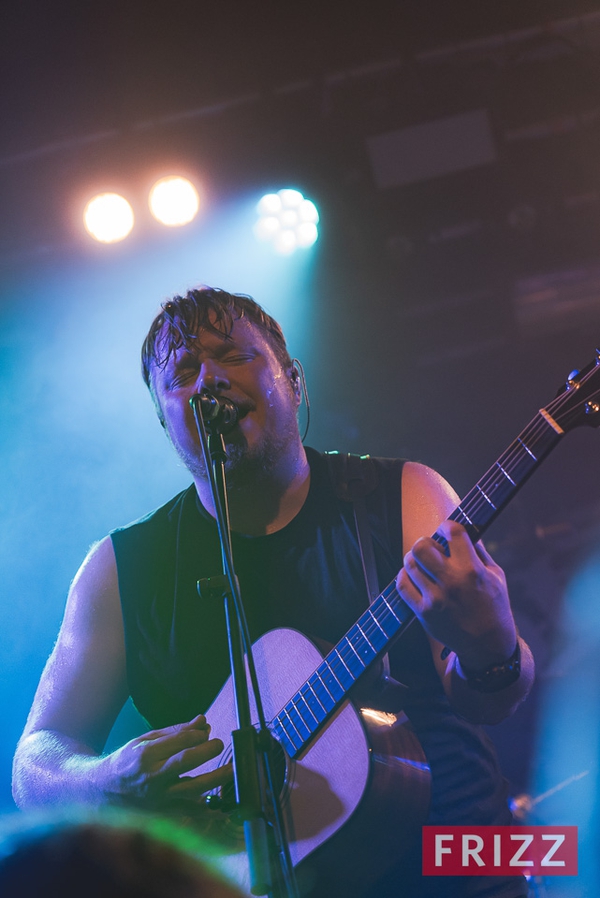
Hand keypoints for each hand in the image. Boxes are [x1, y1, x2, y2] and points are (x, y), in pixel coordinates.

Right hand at [104, 714, 231, 811]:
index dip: (196, 735)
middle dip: (207, 751)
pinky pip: (192, 812)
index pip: (177, 742)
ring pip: (193, 789)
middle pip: (185, 762)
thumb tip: (203, 721)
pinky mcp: (165, 813)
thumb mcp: (146, 740)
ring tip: (233, 769)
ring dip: (216, 779)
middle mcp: (153, 777)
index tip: (207, 731)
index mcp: (146, 755)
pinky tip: (226, 803)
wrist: (104, 792)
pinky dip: (210, 809)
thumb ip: (176, 731)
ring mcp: (159, 798)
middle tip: (220, 744)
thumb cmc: (127, 762)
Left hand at [396, 520, 516, 669]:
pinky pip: (401, 586)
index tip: (447, 531)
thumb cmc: (494, 607)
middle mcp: (451, 582)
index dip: (447, 527)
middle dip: (425, 542)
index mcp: (472, 570)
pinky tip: (414, 576)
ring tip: (422, 563)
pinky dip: (405, 576)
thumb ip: (480, 552)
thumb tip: (466, 531)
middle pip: (422, 546)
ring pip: (410, 564)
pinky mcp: (423, 613)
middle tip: (431, 548)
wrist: (487, 646)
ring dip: (414, 559)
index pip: (453, 532)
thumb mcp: (497, 576)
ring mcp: (435, 598)